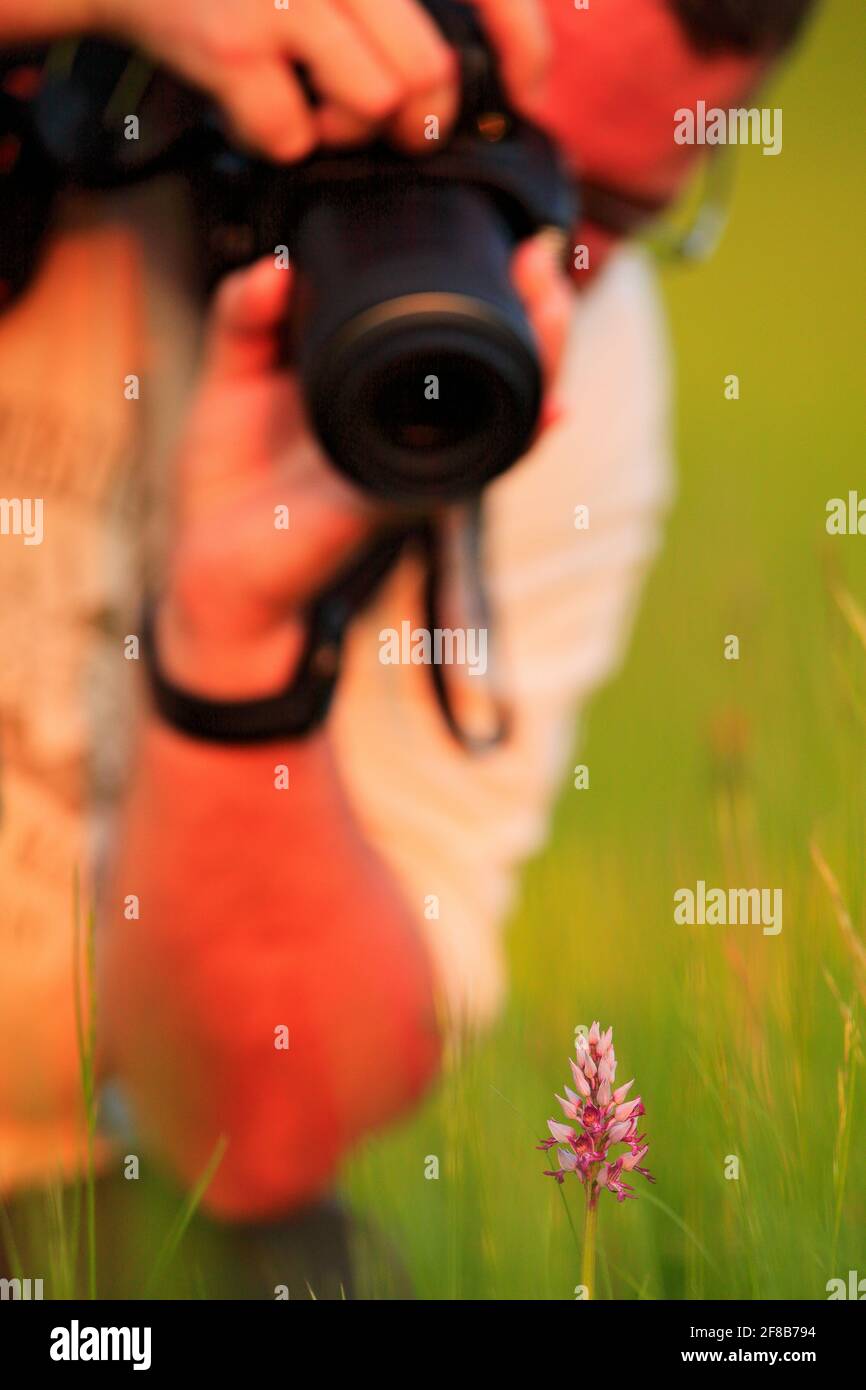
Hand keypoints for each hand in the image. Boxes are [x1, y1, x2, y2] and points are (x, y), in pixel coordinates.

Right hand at [94, 0, 549, 158]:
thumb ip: (396, 12)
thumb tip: (472, 82)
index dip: (522, 47)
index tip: (524, 91)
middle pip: (430, 74)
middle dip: (416, 119)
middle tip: (389, 122)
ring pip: (374, 104)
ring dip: (345, 129)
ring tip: (312, 105)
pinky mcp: (233, 44)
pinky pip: (292, 136)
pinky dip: (279, 141)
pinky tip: (259, 109)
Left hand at [158, 235, 570, 700]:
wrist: (208, 563)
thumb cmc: (230, 478)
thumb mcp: (232, 377)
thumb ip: (245, 317)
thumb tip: (274, 265)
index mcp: (378, 392)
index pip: (451, 339)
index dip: (494, 292)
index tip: (509, 240)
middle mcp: (413, 431)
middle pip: (505, 371)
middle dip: (543, 315)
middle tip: (539, 258)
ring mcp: (417, 468)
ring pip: (509, 416)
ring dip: (544, 363)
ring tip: (551, 307)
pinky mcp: (402, 501)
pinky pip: (474, 470)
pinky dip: (513, 440)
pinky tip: (545, 409)